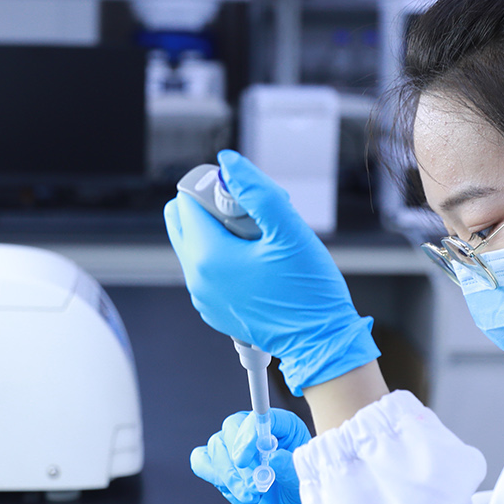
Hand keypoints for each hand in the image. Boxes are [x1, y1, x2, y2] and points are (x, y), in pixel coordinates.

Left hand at [163, 150, 379, 394]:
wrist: (320, 340)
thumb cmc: (309, 291)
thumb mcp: (289, 230)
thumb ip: (256, 190)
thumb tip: (228, 163)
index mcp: (208, 256)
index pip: (189, 199)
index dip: (217, 187)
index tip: (247, 198)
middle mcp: (197, 278)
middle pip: (183, 220)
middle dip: (212, 208)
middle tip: (252, 217)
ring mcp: (203, 297)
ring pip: (196, 245)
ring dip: (221, 233)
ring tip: (262, 242)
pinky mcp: (214, 309)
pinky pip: (208, 270)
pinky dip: (225, 258)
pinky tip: (259, 264)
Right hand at [190, 408, 313, 503]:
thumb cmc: (299, 495)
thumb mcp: (301, 482)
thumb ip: (289, 467)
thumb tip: (273, 456)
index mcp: (282, 426)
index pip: (260, 416)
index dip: (249, 433)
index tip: (245, 458)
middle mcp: (255, 431)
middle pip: (232, 426)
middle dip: (238, 459)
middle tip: (253, 484)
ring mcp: (234, 447)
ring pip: (217, 446)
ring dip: (230, 475)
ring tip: (251, 495)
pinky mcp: (219, 465)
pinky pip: (201, 460)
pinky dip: (212, 474)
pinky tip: (234, 490)